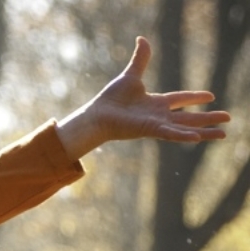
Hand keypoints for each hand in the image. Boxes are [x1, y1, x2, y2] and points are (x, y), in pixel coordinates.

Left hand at [56, 37, 229, 158]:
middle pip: (189, 117)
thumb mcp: (131, 76)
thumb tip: (142, 39)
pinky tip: (197, 138)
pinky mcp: (150, 130)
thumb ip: (140, 60)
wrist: (97, 114)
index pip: (180, 99)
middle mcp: (159, 116)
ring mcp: (156, 125)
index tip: (211, 96)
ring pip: (186, 128)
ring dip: (205, 131)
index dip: (195, 97)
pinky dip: (183, 136)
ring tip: (223, 135)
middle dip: (208, 118)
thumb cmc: (111, 99)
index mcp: (156, 103)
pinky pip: (170, 134)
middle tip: (227, 117)